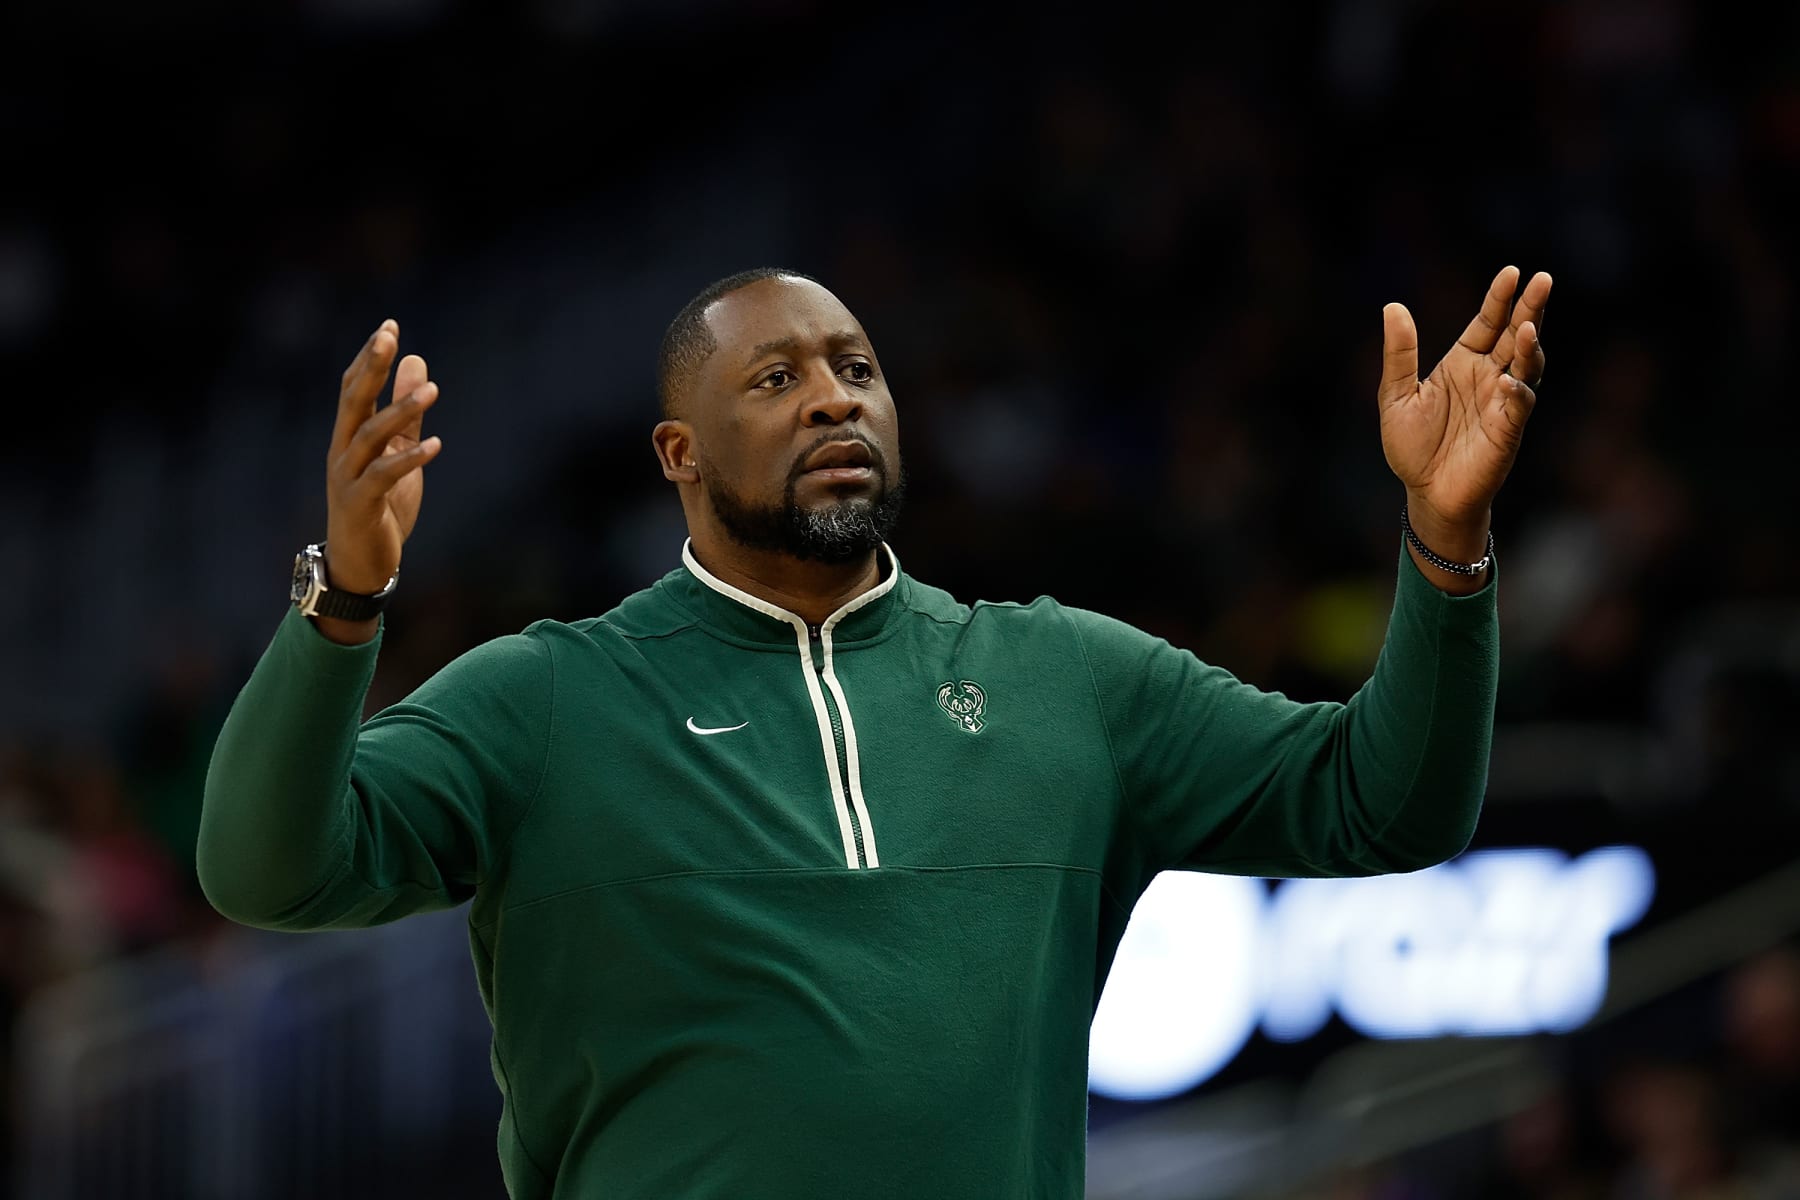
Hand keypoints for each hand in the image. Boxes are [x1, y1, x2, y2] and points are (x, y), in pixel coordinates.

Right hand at [324, 319, 441, 596]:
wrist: (360, 564)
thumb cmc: (379, 507)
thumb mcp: (397, 452)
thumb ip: (407, 413)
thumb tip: (416, 362)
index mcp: (349, 437)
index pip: (353, 388)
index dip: (370, 357)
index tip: (389, 325)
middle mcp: (342, 451)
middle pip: (353, 401)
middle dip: (370, 367)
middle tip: (389, 335)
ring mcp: (347, 478)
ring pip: (368, 436)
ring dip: (400, 411)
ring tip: (432, 390)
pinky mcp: (361, 505)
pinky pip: (383, 476)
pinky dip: (409, 460)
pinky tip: (436, 446)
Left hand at [1379, 266, 1551, 528]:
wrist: (1426, 493)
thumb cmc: (1413, 447)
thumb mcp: (1395, 396)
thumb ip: (1399, 354)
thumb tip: (1393, 306)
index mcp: (1462, 362)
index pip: (1487, 322)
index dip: (1500, 298)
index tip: (1512, 272)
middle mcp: (1488, 376)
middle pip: (1514, 335)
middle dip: (1530, 308)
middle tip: (1543, 279)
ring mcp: (1502, 401)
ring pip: (1526, 366)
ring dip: (1528, 347)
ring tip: (1527, 327)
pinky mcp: (1508, 430)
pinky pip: (1519, 406)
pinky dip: (1517, 393)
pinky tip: (1509, 383)